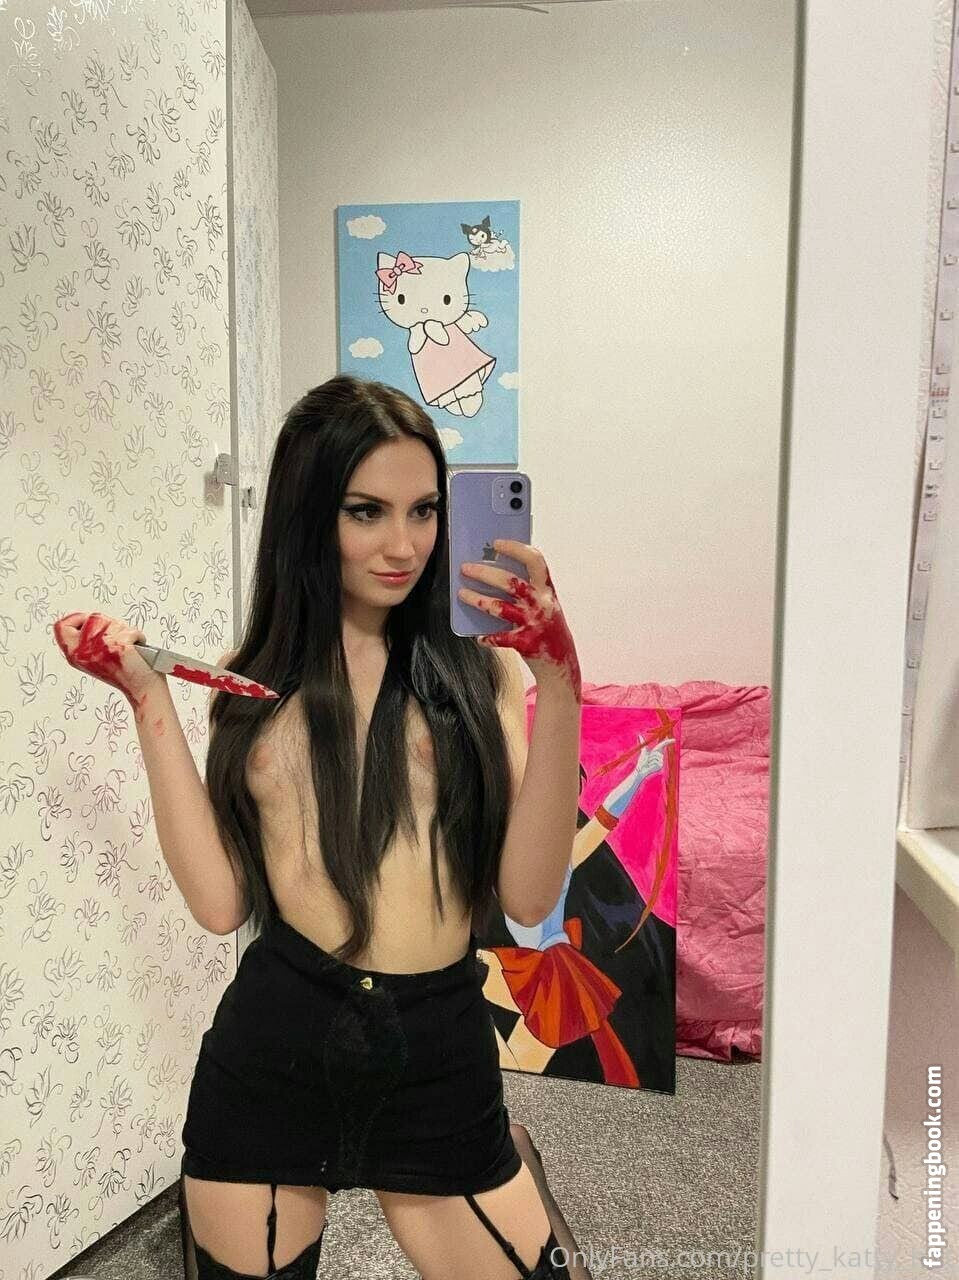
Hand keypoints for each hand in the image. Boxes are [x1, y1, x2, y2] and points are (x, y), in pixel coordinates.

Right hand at [51, 612, 163, 706]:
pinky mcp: (119, 644)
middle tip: (115, 637)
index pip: (62, 626)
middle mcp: (84, 650)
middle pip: (92, 618)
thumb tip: (87, 621)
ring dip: (124, 631)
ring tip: (125, 645)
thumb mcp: (91, 658)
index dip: (76, 619)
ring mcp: (101, 646)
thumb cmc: (120, 673)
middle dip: (108, 624)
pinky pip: (131, 629)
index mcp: (74, 654)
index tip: (88, 619)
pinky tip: (135, 648)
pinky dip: (138, 636)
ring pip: (113, 622)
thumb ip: (84, 641)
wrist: (141, 687)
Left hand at [458, 539, 581, 698]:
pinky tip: (478, 637)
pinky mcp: (525, 642)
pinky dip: (487, 637)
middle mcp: (542, 603)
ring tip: (462, 594)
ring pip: (500, 607)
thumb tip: (493, 572)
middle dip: (485, 573)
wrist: (562, 661)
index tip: (496, 543)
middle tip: (465, 568)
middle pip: (510, 581)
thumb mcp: (543, 603)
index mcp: (547, 590)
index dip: (516, 549)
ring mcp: (533, 623)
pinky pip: (500, 637)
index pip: (534, 560)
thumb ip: (527, 589)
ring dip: (478, 599)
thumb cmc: (548, 627)